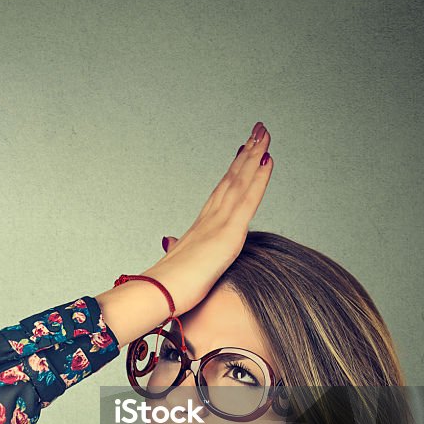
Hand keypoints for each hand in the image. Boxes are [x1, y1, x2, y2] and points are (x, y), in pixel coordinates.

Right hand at [142, 121, 273, 316]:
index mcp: (201, 227)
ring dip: (254, 155)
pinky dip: (259, 179)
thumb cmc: (164, 286)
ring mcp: (218, 223)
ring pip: (240, 181)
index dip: (235, 170)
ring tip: (264, 133)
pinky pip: (248, 200)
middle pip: (232, 179)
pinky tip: (267, 160)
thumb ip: (175, 249)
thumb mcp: (176, 263)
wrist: (156, 294)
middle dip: (247, 153)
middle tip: (259, 129)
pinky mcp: (228, 234)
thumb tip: (169, 241)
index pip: (222, 192)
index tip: (244, 149)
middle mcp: (209, 218)